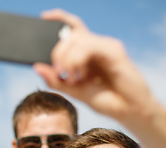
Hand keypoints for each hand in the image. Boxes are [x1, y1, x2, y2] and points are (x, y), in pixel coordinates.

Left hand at [33, 9, 157, 123]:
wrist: (129, 111)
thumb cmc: (106, 100)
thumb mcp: (75, 91)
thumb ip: (56, 80)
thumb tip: (37, 67)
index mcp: (87, 53)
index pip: (72, 28)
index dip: (59, 18)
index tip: (43, 17)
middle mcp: (96, 46)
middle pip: (70, 34)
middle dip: (58, 52)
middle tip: (59, 72)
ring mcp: (106, 47)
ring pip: (77, 39)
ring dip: (67, 59)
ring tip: (72, 79)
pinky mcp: (114, 51)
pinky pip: (89, 46)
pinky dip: (78, 60)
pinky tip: (81, 76)